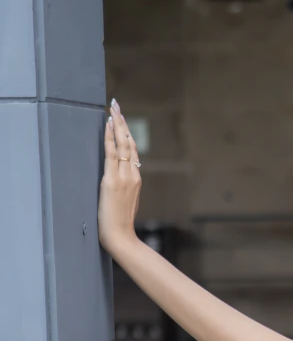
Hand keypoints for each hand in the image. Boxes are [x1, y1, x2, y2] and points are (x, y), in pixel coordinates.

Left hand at [98, 100, 141, 254]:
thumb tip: (118, 181)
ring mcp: (124, 177)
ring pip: (123, 145)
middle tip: (117, 104)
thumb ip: (124, 189)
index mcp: (136, 180)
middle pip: (130, 143)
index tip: (121, 119)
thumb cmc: (120, 224)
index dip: (127, 134)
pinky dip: (110, 137)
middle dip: (123, 122)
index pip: (133, 152)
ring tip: (113, 108)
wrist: (121, 236)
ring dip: (117, 124)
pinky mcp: (113, 180)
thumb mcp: (125, 203)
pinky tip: (108, 124)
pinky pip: (112, 153)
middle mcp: (133, 175)